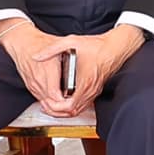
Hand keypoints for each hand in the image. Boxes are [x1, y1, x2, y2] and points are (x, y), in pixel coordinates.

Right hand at [0, 20, 75, 114]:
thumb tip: (83, 63)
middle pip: (50, 102)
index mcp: (47, 69)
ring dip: (56, 108)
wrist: (22, 42)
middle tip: (75, 108)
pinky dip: (49, 103)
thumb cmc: (40, 42)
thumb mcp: (60, 44)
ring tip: (69, 108)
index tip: (75, 102)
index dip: (65, 102)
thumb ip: (71, 55)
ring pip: (44, 102)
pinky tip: (59, 102)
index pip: (55, 94)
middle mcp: (38, 79)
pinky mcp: (30, 85)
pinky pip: (39, 98)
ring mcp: (33, 83)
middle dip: (63, 108)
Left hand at [23, 23, 144, 111]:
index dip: (55, 107)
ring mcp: (94, 90)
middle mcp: (90, 89)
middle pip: (73, 112)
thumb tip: (37, 56)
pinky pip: (84, 104)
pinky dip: (73, 106)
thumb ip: (52, 49)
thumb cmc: (98, 46)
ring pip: (79, 110)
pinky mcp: (96, 89)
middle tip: (45, 106)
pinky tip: (65, 100)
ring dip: (65, 111)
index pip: (69, 106)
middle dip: (57, 112)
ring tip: (52, 105)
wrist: (116, 46)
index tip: (46, 102)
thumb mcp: (71, 42)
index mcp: (84, 81)